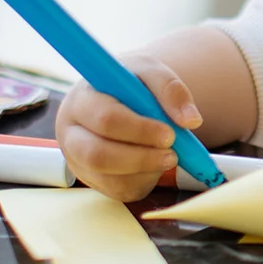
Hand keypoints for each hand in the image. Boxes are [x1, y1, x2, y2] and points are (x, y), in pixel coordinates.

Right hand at [54, 53, 203, 201]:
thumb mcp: (148, 72)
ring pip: (109, 178)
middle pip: (98, 155)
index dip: (139, 130)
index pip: (105, 120)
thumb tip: (190, 120)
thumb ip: (170, 89)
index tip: (170, 134)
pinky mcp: (92, 180)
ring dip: (146, 171)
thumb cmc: (130, 84)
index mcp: (81, 100)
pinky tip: (154, 165)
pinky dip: (144, 181)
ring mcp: (78, 160)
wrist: (118, 98)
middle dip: (141, 158)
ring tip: (168, 157)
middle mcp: (72, 133)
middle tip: (173, 154)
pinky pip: (118, 191)